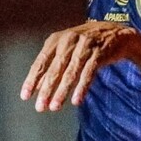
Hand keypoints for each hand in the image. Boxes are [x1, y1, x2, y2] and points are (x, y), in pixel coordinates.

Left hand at [20, 21, 136, 111]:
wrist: (115, 33)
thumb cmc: (86, 44)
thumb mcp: (66, 51)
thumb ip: (52, 66)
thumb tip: (37, 87)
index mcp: (56, 40)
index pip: (41, 62)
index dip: (32, 80)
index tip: (25, 96)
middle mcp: (68, 41)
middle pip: (54, 69)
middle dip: (46, 90)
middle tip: (40, 107)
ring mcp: (84, 46)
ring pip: (70, 73)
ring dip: (62, 91)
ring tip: (55, 107)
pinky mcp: (99, 53)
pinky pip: (88, 73)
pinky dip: (81, 88)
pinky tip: (76, 101)